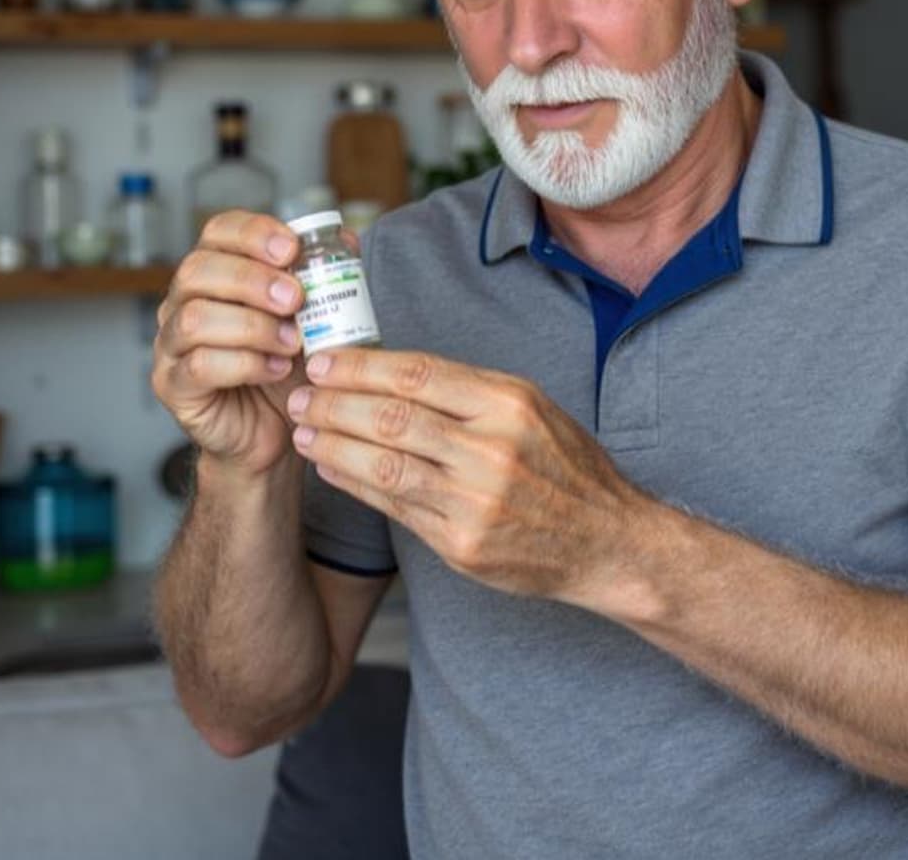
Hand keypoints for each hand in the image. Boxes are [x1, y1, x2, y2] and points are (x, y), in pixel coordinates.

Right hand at [151, 211, 308, 473]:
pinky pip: (198, 365)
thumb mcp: (312, 319)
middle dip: (252, 279)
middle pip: (198, 270)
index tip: (291, 248)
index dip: (252, 232)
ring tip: (292, 343)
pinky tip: (274, 370)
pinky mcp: (172, 384)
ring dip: (253, 327)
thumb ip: (324, 279)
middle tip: (296, 299)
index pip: (217, 232)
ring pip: (195, 318)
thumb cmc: (286, 371)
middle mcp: (182, 302)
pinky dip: (245, 364)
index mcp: (214, 274)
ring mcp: (171, 344)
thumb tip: (344, 239)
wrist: (275, 436)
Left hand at [286, 347, 647, 602]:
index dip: (359, 367)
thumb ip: (463, 390)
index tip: (323, 362)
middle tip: (299, 397)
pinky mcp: (462, 544)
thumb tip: (384, 369)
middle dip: (334, 405)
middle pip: (391, 418)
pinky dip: (354, 484)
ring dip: (332, 446)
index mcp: (508, 404)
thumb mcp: (529, 409)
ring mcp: (475, 501)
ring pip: (383, 464)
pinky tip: (331, 468)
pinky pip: (393, 506)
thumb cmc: (563, 467)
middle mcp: (492, 450)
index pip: (416, 375)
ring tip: (303, 431)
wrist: (609, 543)